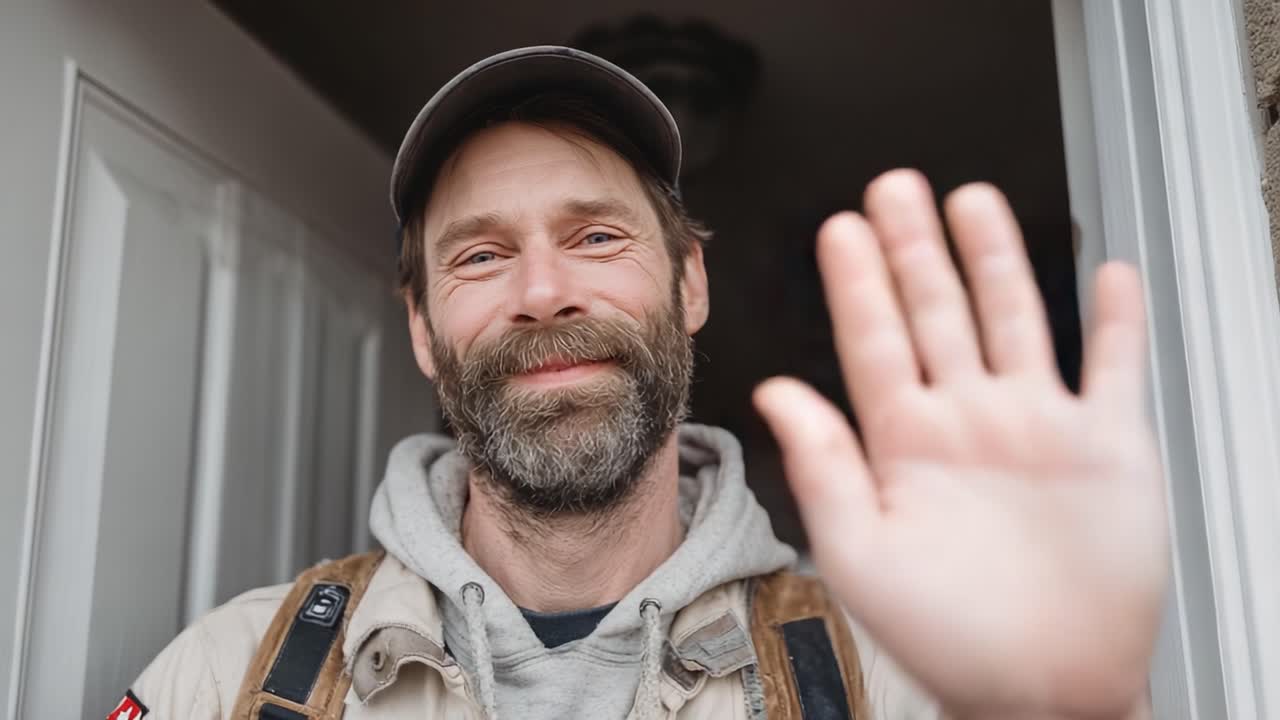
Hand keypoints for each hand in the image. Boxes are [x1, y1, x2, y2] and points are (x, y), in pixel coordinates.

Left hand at [754, 170, 1167, 717]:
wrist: (1044, 687)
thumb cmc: (948, 636)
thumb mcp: (862, 552)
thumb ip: (820, 466)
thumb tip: (775, 391)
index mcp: (904, 443)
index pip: (872, 340)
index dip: (856, 281)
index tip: (841, 227)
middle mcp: (966, 422)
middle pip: (936, 311)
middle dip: (916, 246)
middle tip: (895, 185)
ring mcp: (1036, 428)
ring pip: (1013, 318)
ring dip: (996, 259)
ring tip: (973, 201)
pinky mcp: (1107, 445)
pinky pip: (1115, 365)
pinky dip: (1116, 319)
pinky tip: (1107, 274)